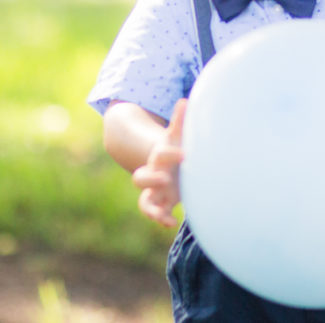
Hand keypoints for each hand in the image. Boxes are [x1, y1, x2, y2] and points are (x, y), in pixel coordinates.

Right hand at [132, 99, 185, 226]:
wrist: (170, 165)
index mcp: (159, 156)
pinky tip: (172, 223)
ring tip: (163, 216)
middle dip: (151, 179)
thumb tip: (184, 100)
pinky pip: (156, 213)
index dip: (170, 154)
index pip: (160, 154)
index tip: (185, 154)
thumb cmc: (177, 149)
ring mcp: (156, 191)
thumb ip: (179, 122)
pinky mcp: (163, 203)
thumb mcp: (178, 136)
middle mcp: (154, 174)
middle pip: (140, 178)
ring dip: (151, 209)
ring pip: (145, 202)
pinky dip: (162, 219)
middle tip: (165, 179)